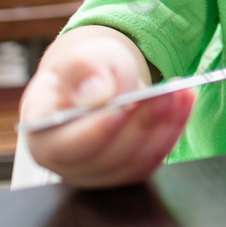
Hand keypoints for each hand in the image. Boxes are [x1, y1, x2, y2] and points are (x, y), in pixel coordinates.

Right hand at [20, 26, 193, 187]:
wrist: (104, 77)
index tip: (121, 110)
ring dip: (162, 128)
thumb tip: (96, 95)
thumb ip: (84, 70)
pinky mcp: (124, 171)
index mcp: (42, 130)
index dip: (92, 133)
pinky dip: (171, 133)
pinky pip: (151, 162)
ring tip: (180, 93)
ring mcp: (95, 171)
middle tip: (166, 94)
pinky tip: (183, 104)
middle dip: (139, 125)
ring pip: (132, 163)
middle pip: (103, 158)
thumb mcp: (83, 55)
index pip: (60, 147)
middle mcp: (64, 160)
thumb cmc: (88, 68)